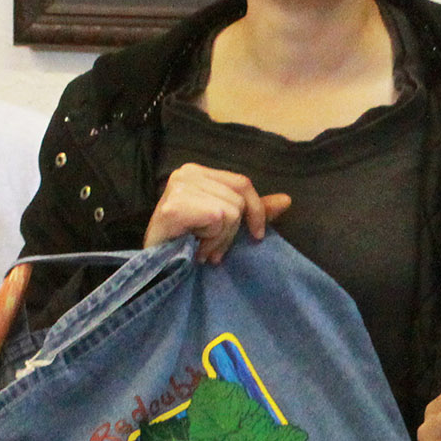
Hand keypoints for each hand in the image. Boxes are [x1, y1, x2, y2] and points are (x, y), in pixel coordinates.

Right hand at [144, 163, 293, 264]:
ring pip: (231, 211)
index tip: (256, 235)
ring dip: (219, 239)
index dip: (255, 210)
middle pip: (239, 198)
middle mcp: (186, 172)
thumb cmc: (184, 245)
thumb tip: (287, 200)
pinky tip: (194, 250)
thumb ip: (252, 210)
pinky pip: (218, 219)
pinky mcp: (176, 206)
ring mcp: (179, 186)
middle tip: (211, 247)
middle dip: (232, 231)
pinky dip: (211, 241)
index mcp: (197, 172)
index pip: (243, 182)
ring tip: (200, 249)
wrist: (154, 269)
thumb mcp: (223, 224)